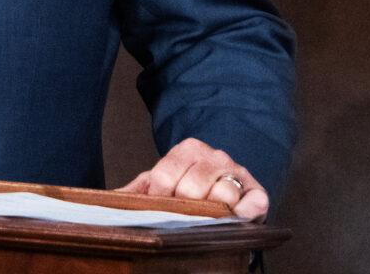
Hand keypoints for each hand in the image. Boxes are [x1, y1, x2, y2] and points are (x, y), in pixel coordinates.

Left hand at [118, 137, 268, 220]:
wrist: (227, 192)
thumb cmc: (190, 191)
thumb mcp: (163, 185)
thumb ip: (139, 190)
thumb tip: (112, 199)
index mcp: (188, 149)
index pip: (163, 178)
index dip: (158, 200)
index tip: (159, 209)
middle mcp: (215, 156)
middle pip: (190, 189)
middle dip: (183, 210)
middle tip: (183, 219)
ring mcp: (237, 173)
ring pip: (221, 196)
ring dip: (212, 214)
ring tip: (206, 221)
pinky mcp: (257, 193)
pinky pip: (254, 203)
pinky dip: (246, 213)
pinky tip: (236, 219)